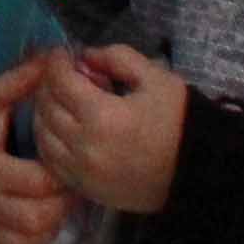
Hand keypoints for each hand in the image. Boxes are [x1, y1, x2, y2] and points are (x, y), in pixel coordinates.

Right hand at [0, 57, 69, 243]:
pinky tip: (37, 231)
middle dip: (59, 204)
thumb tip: (53, 58)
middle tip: (63, 188)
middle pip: (39, 218)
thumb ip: (20, 81)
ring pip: (33, 241)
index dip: (58, 176)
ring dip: (49, 226)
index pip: (38, 184)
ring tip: (51, 205)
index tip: (60, 164)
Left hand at [28, 43, 187, 216]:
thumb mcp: (155, 77)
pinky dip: (49, 142)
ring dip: (45, 112)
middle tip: (64, 75)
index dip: (56, 62)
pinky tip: (61, 130)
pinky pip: (53, 163)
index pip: (60, 81)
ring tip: (61, 100)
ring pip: (43, 135)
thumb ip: (116, 58)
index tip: (62, 53)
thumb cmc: (179, 122)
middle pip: (47, 106)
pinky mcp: (88, 189)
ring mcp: (84, 172)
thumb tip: (85, 57)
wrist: (200, 172)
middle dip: (50, 84)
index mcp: (102, 115)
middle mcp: (85, 145)